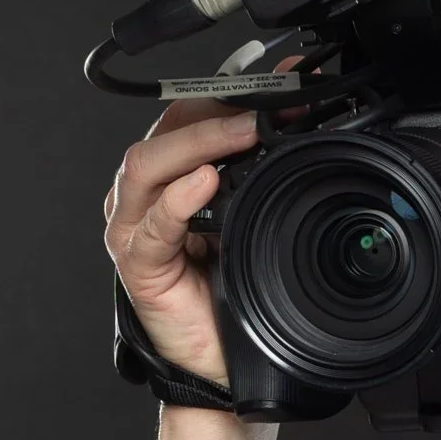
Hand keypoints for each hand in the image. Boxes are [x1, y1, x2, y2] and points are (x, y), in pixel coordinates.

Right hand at [103, 101, 260, 387]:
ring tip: (243, 132)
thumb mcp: (256, 220)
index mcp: (171, 177)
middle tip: (269, 102)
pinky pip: (152, 226)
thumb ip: (263, 175)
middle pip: (165, 131)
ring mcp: (135, 228)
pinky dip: (178, 199)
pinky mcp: (138, 265)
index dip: (233, 92)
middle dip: (218, 110)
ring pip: (148, 165)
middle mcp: (146, 196)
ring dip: (200, 142)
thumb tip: (305, 124)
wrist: (227, 358)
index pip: (191, 116)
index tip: (284, 80)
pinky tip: (205, 182)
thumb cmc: (235, 289)